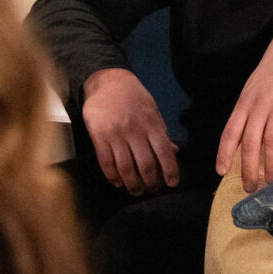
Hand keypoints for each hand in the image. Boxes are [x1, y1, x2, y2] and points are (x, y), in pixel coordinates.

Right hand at [81, 68, 179, 194]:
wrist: (107, 82)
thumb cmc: (133, 97)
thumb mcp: (152, 110)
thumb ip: (161, 132)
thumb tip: (174, 152)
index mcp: (151, 124)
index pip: (164, 152)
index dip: (170, 171)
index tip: (172, 183)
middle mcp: (134, 130)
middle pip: (145, 164)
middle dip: (151, 182)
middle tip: (153, 191)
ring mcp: (115, 134)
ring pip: (126, 167)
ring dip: (132, 184)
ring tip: (136, 191)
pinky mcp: (98, 136)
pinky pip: (106, 162)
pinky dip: (113, 176)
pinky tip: (118, 182)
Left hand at [216, 20, 272, 191]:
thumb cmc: (272, 73)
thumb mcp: (252, 92)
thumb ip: (247, 115)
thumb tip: (240, 141)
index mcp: (244, 105)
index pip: (230, 133)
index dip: (224, 153)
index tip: (221, 172)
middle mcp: (258, 107)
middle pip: (250, 143)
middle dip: (248, 168)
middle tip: (251, 188)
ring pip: (271, 140)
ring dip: (271, 164)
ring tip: (272, 181)